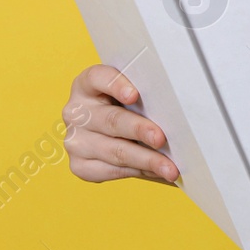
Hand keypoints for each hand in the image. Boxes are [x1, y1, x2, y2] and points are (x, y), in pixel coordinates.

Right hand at [62, 64, 179, 184]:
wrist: (110, 131)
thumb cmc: (126, 106)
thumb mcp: (130, 92)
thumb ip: (142, 93)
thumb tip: (174, 105)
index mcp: (86, 85)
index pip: (97, 78)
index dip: (116, 85)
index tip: (135, 95)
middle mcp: (76, 112)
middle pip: (111, 120)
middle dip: (139, 130)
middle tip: (161, 138)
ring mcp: (75, 140)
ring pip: (115, 151)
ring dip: (146, 160)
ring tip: (169, 168)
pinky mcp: (79, 166)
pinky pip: (112, 171)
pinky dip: (139, 171)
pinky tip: (156, 171)